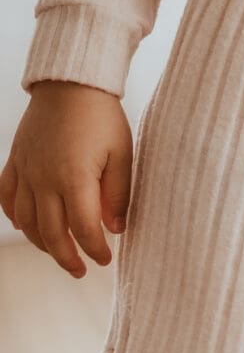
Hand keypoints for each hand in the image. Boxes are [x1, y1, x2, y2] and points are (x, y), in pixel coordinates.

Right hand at [0, 82, 131, 277]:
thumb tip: (116, 229)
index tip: (105, 260)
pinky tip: (25, 226)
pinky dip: (14, 216)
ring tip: (59, 253)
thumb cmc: (102, 117)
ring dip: (42, 243)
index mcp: (74, 178)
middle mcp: (44, 179)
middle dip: (67, 258)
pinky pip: (7, 196)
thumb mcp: (122, 154)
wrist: (70, 82)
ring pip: (26, 221)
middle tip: (81, 270)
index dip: (95, 250)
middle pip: (51, 233)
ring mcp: (26, 171)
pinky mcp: (15, 161)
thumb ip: (118, 195)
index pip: (83, 229)